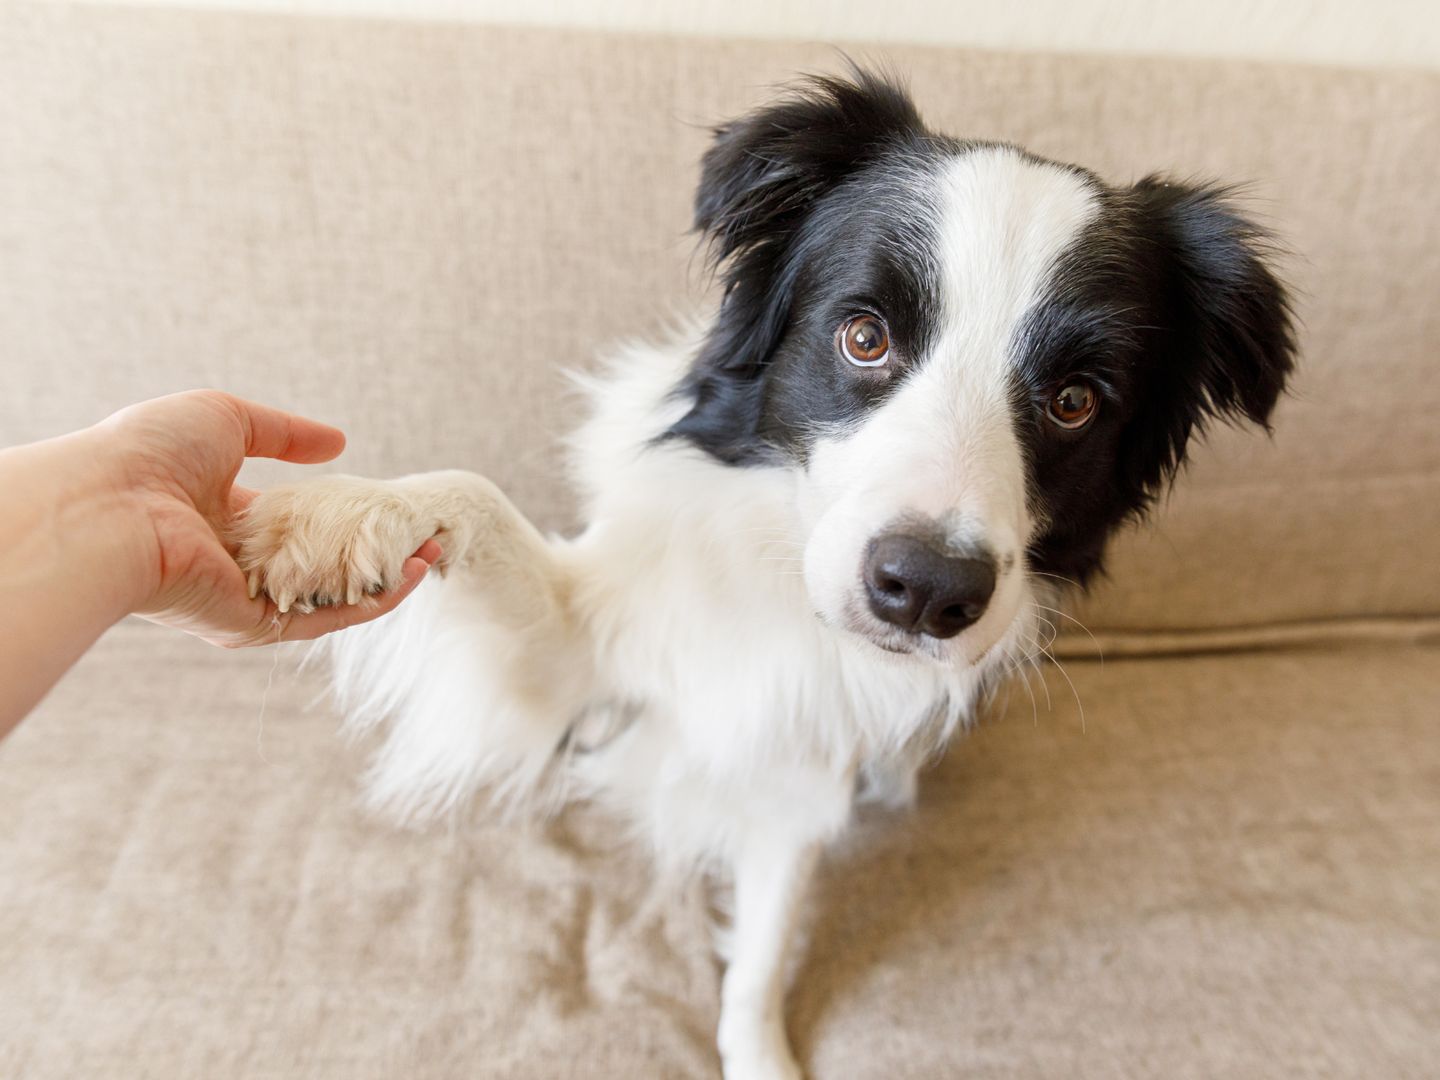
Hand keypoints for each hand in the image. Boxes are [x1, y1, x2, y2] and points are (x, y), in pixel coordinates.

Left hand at [94, 390, 438, 645]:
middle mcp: (239, 563)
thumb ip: (285, 432)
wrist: (109, 505)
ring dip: (387, 577)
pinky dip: (375, 600)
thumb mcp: (227, 418)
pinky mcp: (254, 626)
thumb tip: (338, 441)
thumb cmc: (149, 453)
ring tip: (432, 551)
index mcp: (226, 518)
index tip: (384, 503)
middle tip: (422, 532)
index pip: (297, 522)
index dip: (343, 513)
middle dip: (375, 549)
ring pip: (332, 595)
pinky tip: (412, 573)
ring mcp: (248, 598)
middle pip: (322, 563)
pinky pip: (327, 618)